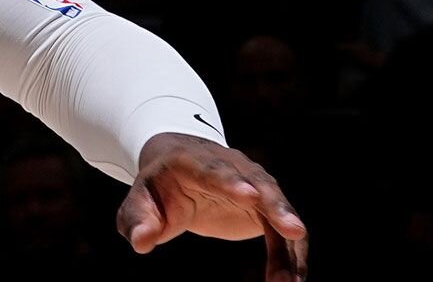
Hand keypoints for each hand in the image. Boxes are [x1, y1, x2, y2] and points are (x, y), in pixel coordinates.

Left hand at [120, 133, 307, 280]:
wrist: (183, 172)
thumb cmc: (159, 190)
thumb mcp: (140, 202)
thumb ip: (138, 220)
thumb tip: (141, 242)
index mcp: (195, 163)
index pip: (213, 171)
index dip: (231, 182)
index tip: (249, 196)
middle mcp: (234, 168)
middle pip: (259, 185)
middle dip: (276, 206)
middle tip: (294, 230)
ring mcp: (256, 186)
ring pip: (279, 211)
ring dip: (288, 245)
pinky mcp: (268, 208)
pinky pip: (285, 232)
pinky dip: (291, 257)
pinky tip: (292, 281)